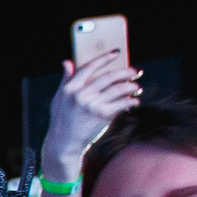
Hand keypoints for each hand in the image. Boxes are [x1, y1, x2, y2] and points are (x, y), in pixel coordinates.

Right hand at [44, 51, 140, 177]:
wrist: (65, 143)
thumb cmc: (62, 119)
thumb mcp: (59, 98)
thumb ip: (65, 79)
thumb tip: (67, 62)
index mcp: (70, 88)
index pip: (90, 67)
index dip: (104, 58)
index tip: (116, 53)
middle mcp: (81, 95)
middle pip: (109, 76)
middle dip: (125, 72)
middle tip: (135, 71)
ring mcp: (93, 105)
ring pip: (119, 89)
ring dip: (132, 86)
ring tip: (136, 86)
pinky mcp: (103, 115)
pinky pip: (123, 103)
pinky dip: (132, 101)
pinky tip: (135, 101)